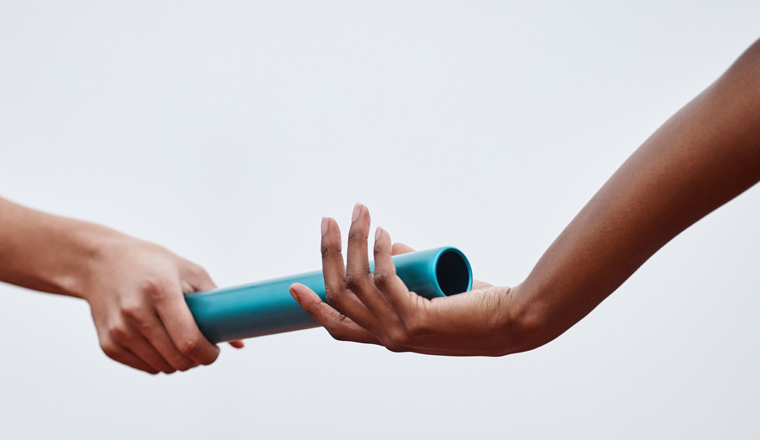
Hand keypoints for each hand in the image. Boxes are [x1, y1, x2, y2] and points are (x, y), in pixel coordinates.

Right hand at [82, 236, 242, 373]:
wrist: (101, 263)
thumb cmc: (153, 265)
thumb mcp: (189, 272)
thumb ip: (216, 305)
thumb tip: (240, 342)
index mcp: (160, 290)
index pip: (189, 340)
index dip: (208, 353)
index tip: (215, 350)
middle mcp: (136, 312)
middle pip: (177, 359)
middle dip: (197, 359)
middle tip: (202, 346)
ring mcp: (119, 330)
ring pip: (162, 367)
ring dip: (178, 361)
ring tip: (181, 341)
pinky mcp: (108, 344)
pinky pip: (145, 367)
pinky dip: (158, 361)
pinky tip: (160, 342)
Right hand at [289, 203, 528, 355]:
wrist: (513, 322)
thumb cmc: (477, 307)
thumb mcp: (432, 289)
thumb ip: (407, 270)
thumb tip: (388, 242)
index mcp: (388, 337)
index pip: (339, 326)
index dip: (313, 306)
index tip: (294, 285)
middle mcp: (388, 339)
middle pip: (339, 296)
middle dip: (328, 254)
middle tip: (328, 220)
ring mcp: (399, 332)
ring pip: (358, 282)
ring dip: (355, 241)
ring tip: (359, 211)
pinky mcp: (415, 319)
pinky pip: (385, 279)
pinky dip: (380, 251)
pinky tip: (385, 232)